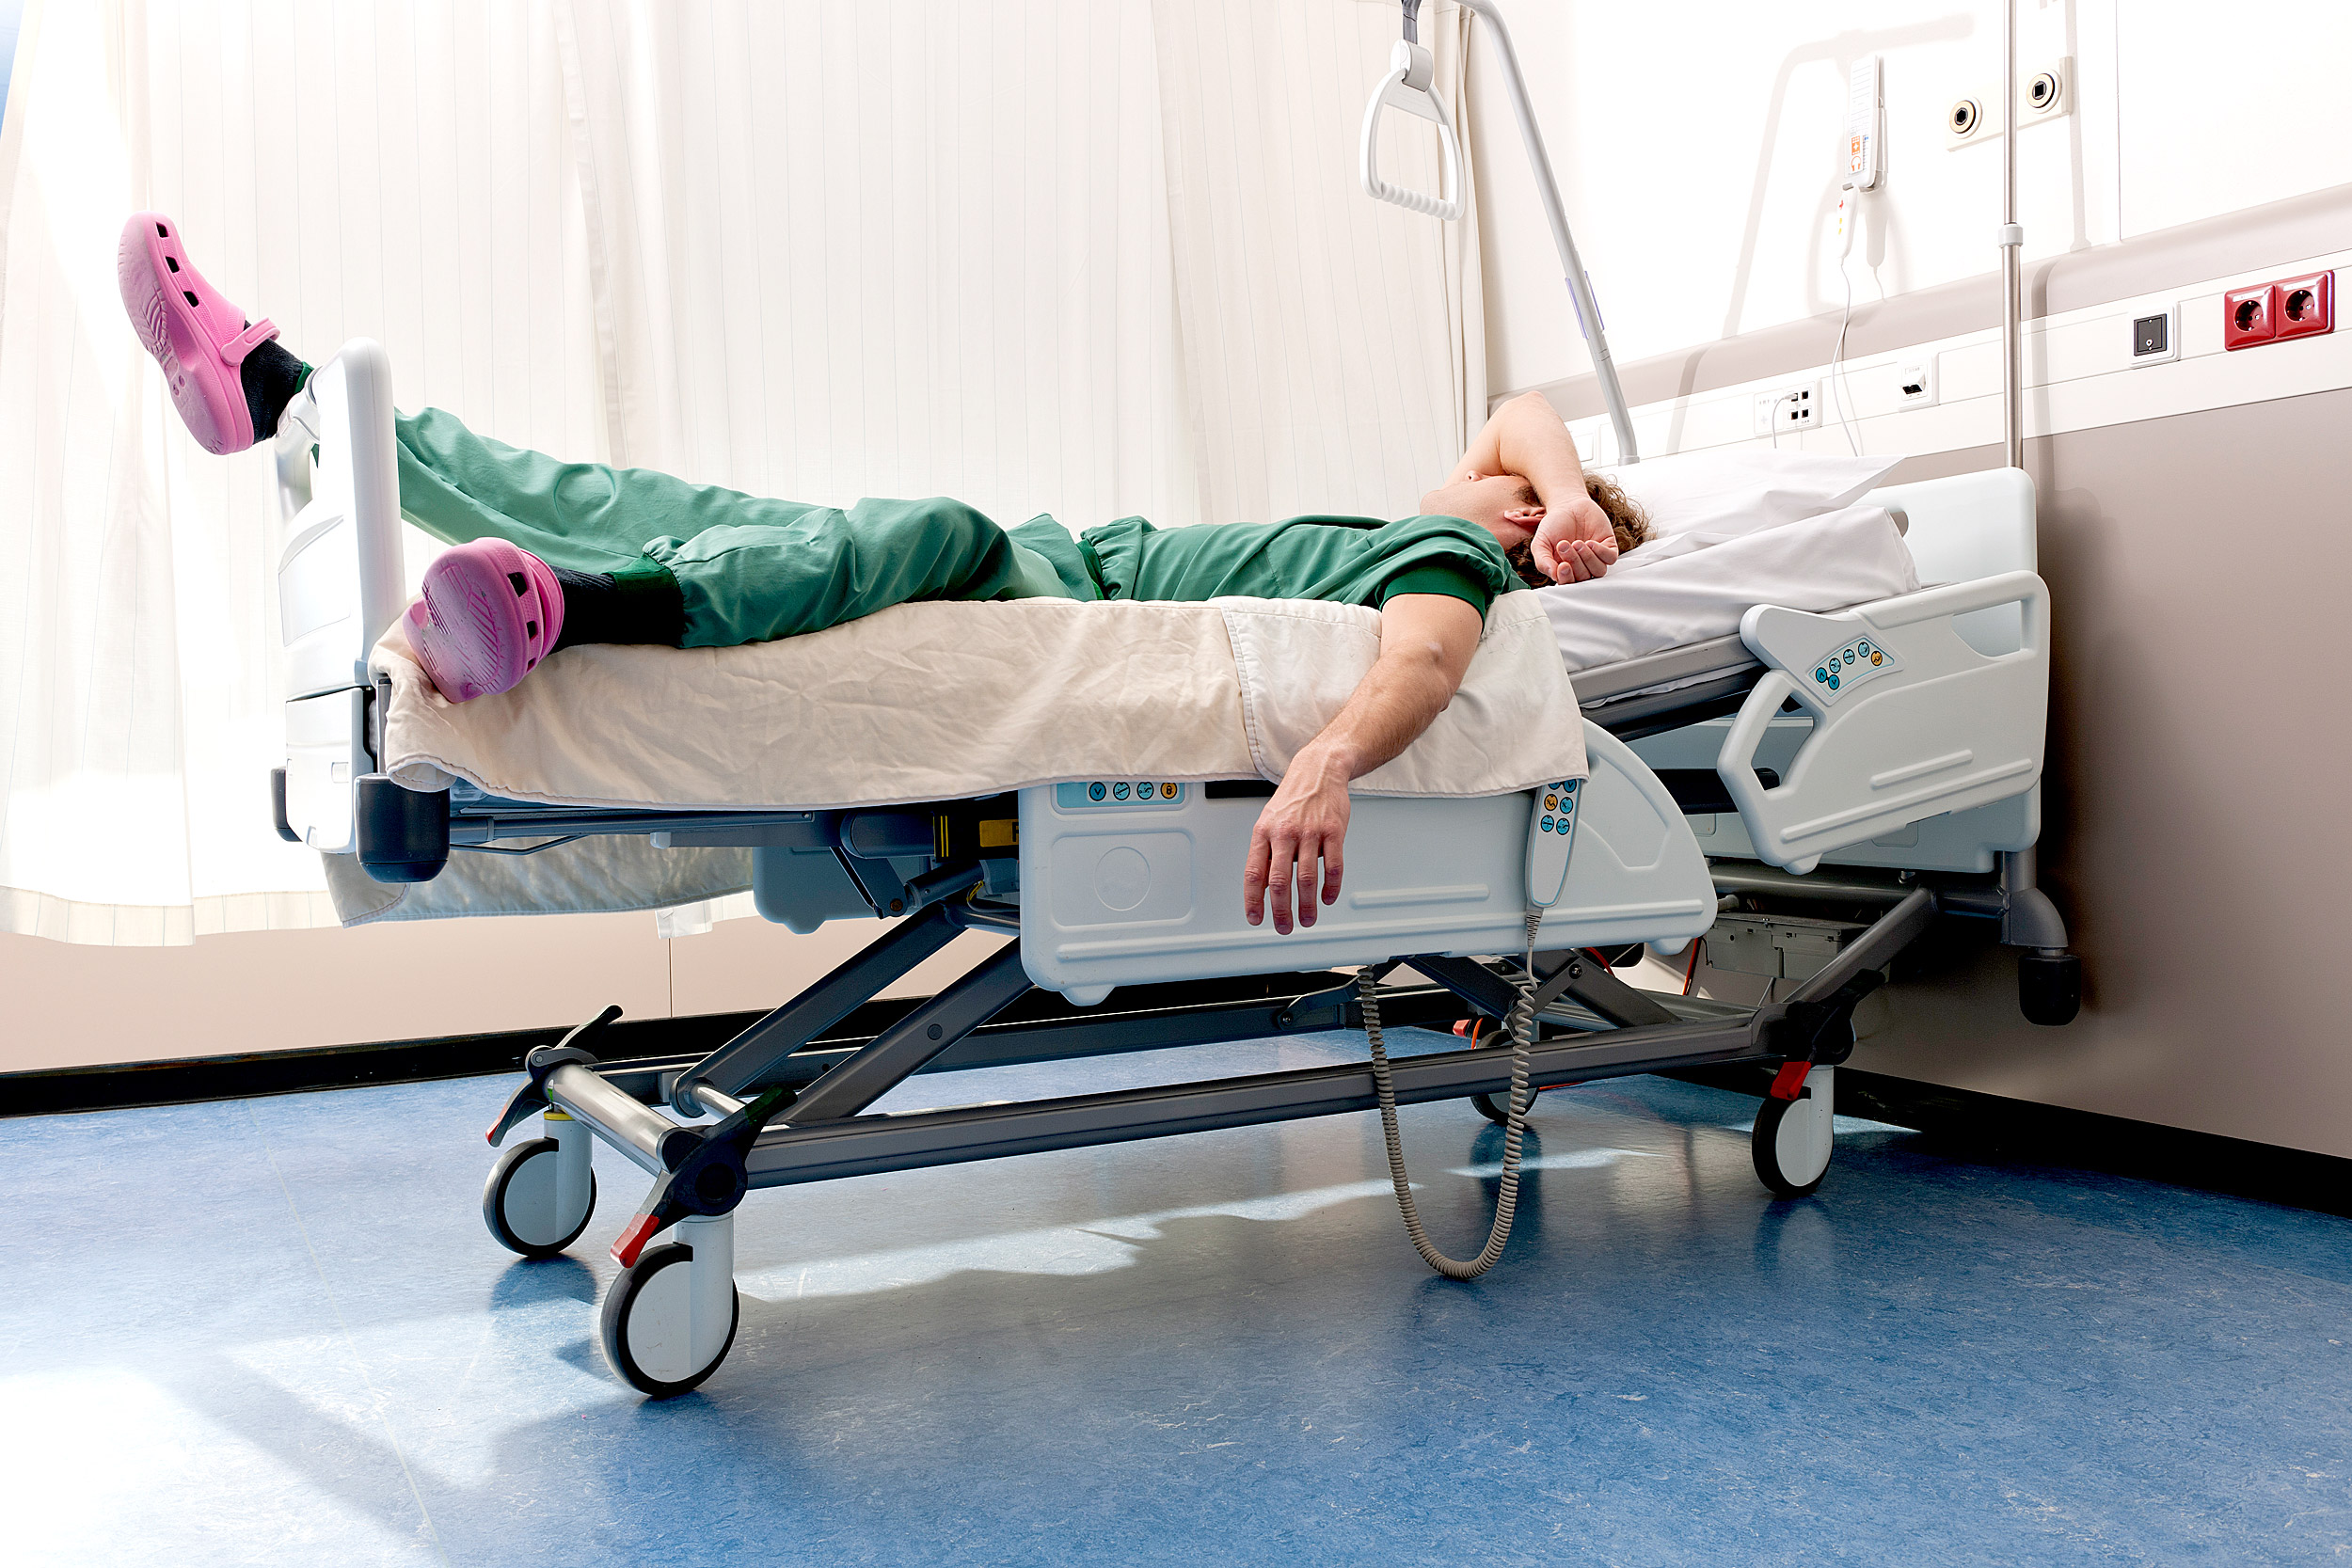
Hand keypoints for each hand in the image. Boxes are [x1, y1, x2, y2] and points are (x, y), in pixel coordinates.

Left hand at [1242, 746, 1351, 933]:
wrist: (1318, 771)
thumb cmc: (1292, 801)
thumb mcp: (1268, 823)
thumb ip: (1265, 854)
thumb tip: (1261, 888)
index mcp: (1263, 832)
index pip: (1254, 873)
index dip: (1253, 899)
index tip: (1255, 918)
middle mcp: (1285, 833)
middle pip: (1280, 881)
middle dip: (1281, 910)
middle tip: (1284, 927)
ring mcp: (1310, 832)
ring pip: (1307, 878)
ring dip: (1307, 905)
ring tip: (1308, 919)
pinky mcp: (1334, 831)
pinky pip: (1333, 865)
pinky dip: (1331, 887)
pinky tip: (1328, 898)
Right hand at [1531, 496, 1618, 582]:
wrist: (1567, 505)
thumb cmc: (1553, 525)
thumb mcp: (1540, 543)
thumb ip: (1543, 560)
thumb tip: (1554, 575)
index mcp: (1566, 570)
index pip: (1569, 584)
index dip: (1567, 578)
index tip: (1562, 565)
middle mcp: (1582, 567)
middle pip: (1584, 577)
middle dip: (1574, 562)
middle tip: (1564, 545)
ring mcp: (1597, 558)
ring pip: (1599, 570)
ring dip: (1588, 558)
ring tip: (1577, 542)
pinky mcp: (1608, 547)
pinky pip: (1610, 558)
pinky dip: (1601, 552)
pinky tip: (1590, 542)